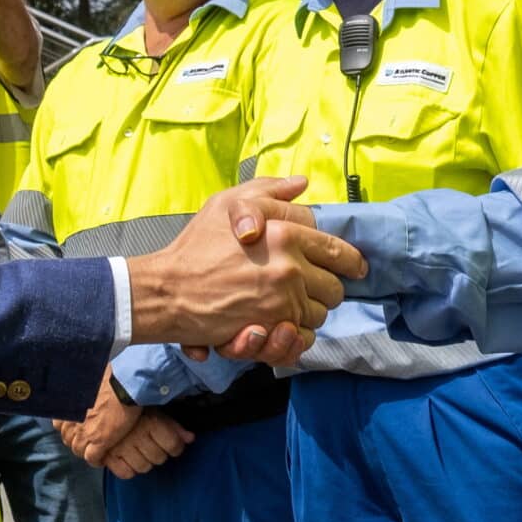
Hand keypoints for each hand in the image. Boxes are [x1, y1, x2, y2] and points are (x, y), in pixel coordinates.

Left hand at [63, 372, 143, 467]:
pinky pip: (91, 458)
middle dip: (76, 440)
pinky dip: (95, 460)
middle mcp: (73, 420)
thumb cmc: (111, 376)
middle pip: (68, 438)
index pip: (59, 424)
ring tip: (96, 450)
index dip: (70, 428)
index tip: (78, 428)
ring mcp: (84, 432)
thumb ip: (82, 388)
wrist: (125, 385)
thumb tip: (86, 385)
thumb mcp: (88, 378)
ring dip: (85, 451)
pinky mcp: (99, 441)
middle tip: (88, 440)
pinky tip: (102, 459)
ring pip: (78, 450)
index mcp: (68, 405)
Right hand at [104, 412, 194, 479]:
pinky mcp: (107, 455)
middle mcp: (137, 435)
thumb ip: (173, 426)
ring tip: (140, 452)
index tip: (173, 446)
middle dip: (159, 454)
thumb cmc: (133, 404)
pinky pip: (125, 473)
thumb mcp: (155, 410)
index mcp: (151, 422)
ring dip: (144, 462)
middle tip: (152, 446)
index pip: (173, 445)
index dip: (176, 447)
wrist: (107, 397)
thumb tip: (190, 438)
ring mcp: (121, 446)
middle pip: (159, 458)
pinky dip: (128, 470)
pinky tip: (129, 461)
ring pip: (143, 467)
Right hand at [127, 177, 363, 352]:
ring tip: (285, 306)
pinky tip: (281, 327)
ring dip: (308, 313)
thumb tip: (302, 183)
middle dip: (325, 290)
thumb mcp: (226, 203)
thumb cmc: (194, 246)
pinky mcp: (271, 328)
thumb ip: (268, 190)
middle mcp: (291, 266)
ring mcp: (283, 301)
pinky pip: (304, 338)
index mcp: (286, 232)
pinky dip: (297, 337)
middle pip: (335, 287)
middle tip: (307, 289)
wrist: (168, 290)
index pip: (338, 250)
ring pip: (320, 314)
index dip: (350, 261)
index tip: (354, 268)